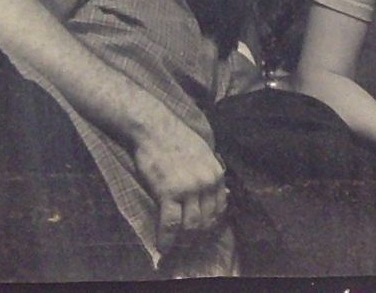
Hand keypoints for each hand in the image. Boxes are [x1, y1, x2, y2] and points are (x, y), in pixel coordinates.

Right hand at [133, 117, 227, 255]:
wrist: (153, 127)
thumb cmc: (176, 138)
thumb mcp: (204, 153)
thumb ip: (211, 174)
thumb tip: (222, 194)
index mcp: (217, 173)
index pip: (220, 208)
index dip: (211, 223)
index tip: (202, 231)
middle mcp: (206, 183)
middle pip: (207, 220)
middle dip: (198, 236)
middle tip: (188, 243)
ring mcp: (188, 188)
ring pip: (191, 225)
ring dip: (184, 240)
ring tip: (176, 246)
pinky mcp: (168, 192)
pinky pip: (170, 224)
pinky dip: (167, 239)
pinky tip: (163, 247)